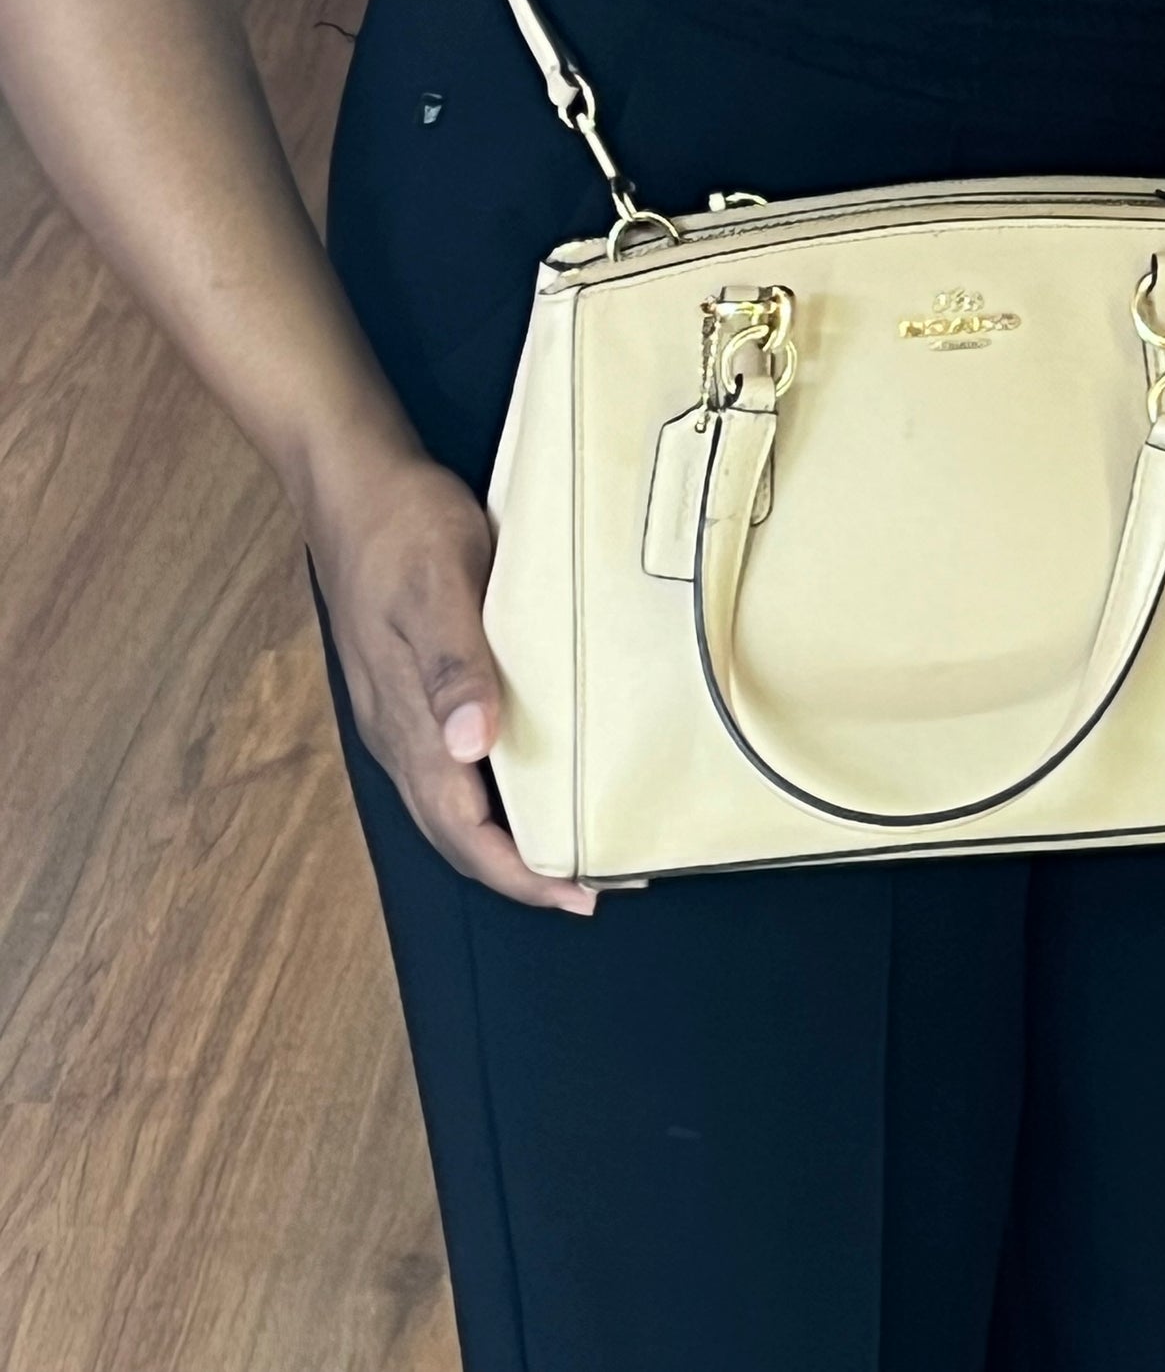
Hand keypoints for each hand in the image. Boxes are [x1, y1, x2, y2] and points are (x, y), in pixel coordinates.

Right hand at [305, 447, 599, 916]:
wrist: (351, 483)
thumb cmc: (401, 526)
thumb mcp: (437, 584)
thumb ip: (454, 666)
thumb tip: (469, 747)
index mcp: (407, 722)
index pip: (463, 832)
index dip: (521, 873)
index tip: (581, 895)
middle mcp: (401, 732)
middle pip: (459, 833)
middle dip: (524, 869)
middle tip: (600, 880)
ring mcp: (402, 712)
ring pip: (454, 802)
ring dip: (510, 834)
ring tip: (576, 840)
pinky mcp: (411, 687)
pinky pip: (452, 762)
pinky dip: (497, 788)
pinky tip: (534, 771)